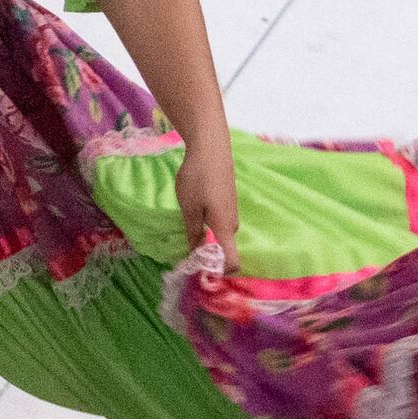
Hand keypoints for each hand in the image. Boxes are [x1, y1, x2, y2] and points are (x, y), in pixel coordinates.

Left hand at [174, 149, 239, 269]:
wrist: (211, 147)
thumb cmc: (198, 178)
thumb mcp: (189, 208)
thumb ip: (193, 233)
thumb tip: (195, 255)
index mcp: (225, 228)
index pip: (232, 262)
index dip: (217, 272)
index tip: (198, 269)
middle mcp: (233, 223)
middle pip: (223, 250)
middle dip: (206, 254)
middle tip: (184, 249)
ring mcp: (233, 211)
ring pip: (221, 235)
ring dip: (206, 238)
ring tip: (187, 225)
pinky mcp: (229, 201)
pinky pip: (221, 223)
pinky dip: (209, 225)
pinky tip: (195, 210)